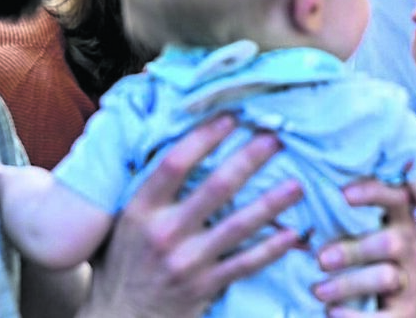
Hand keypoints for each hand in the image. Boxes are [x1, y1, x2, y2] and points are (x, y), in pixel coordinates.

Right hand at [77, 116, 303, 317]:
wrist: (117, 317)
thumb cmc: (123, 261)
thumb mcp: (124, 220)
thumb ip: (150, 188)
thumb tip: (173, 139)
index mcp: (141, 210)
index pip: (174, 164)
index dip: (204, 138)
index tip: (231, 117)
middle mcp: (164, 233)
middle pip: (215, 188)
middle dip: (249, 160)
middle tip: (275, 139)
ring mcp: (187, 261)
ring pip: (238, 226)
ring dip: (271, 203)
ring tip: (297, 184)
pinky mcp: (205, 286)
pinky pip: (245, 263)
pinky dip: (271, 248)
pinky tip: (293, 233)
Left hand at [313, 179, 415, 317]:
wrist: (405, 302)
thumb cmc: (373, 256)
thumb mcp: (371, 232)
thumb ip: (350, 215)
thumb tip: (306, 188)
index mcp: (400, 221)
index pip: (396, 198)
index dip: (373, 193)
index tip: (343, 195)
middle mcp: (410, 249)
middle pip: (390, 243)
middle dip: (353, 250)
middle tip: (321, 259)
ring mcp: (410, 282)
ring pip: (386, 278)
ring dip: (348, 284)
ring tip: (318, 291)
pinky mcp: (405, 313)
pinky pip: (382, 317)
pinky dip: (354, 316)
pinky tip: (331, 312)